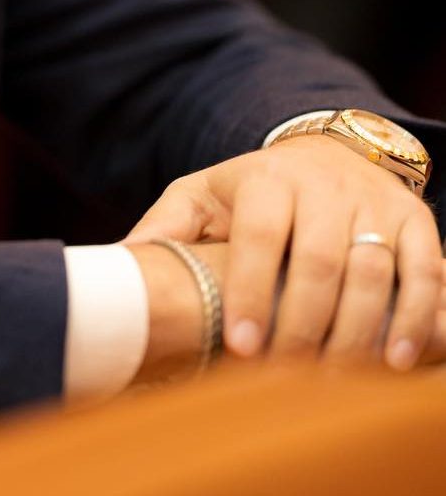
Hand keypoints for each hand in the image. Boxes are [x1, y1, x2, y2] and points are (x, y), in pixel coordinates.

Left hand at [127, 137, 443, 368]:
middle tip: (286, 378)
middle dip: (301, 324)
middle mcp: (324, 186)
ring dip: (356, 332)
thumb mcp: (206, 193)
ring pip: (373, 270)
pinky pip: (426, 272)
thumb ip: (168, 224)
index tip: (241, 348)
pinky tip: (393, 360)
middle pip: (317, 259)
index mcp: (266, 177)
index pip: (257, 233)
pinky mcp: (416, 222)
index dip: (250, 291)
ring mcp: (374, 203)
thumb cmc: (256, 190)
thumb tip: (119, 260)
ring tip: (335, 381)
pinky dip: (416, 318)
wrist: (327, 154)